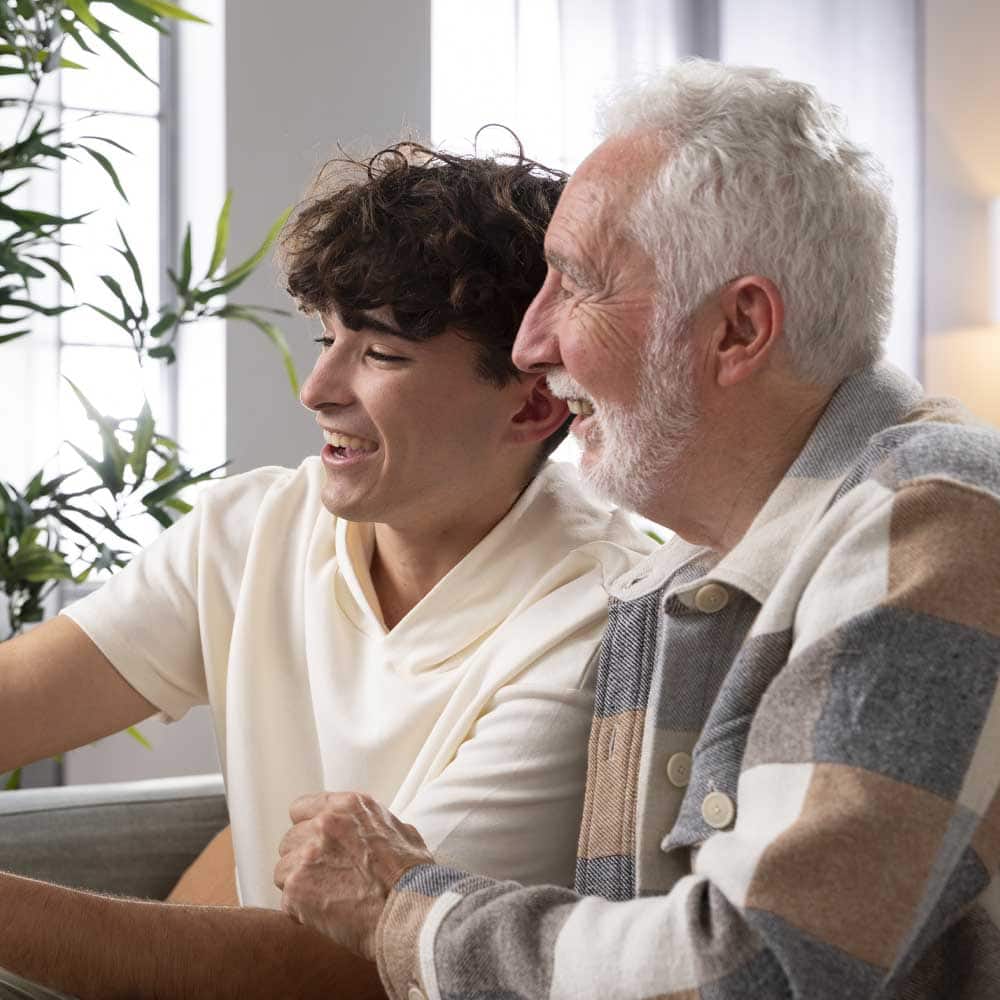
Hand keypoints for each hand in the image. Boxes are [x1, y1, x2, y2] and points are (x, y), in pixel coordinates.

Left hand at [274, 791, 433, 960]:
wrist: (409, 910)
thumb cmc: (413, 876)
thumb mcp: (402, 831)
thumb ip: (376, 824)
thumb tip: (374, 829)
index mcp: (349, 806)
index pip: (301, 808)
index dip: (308, 828)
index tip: (316, 845)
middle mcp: (324, 824)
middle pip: (290, 839)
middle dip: (303, 858)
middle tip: (324, 878)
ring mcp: (307, 855)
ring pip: (283, 869)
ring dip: (300, 884)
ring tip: (325, 899)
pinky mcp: (297, 887)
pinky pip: (286, 899)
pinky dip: (301, 910)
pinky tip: (324, 915)